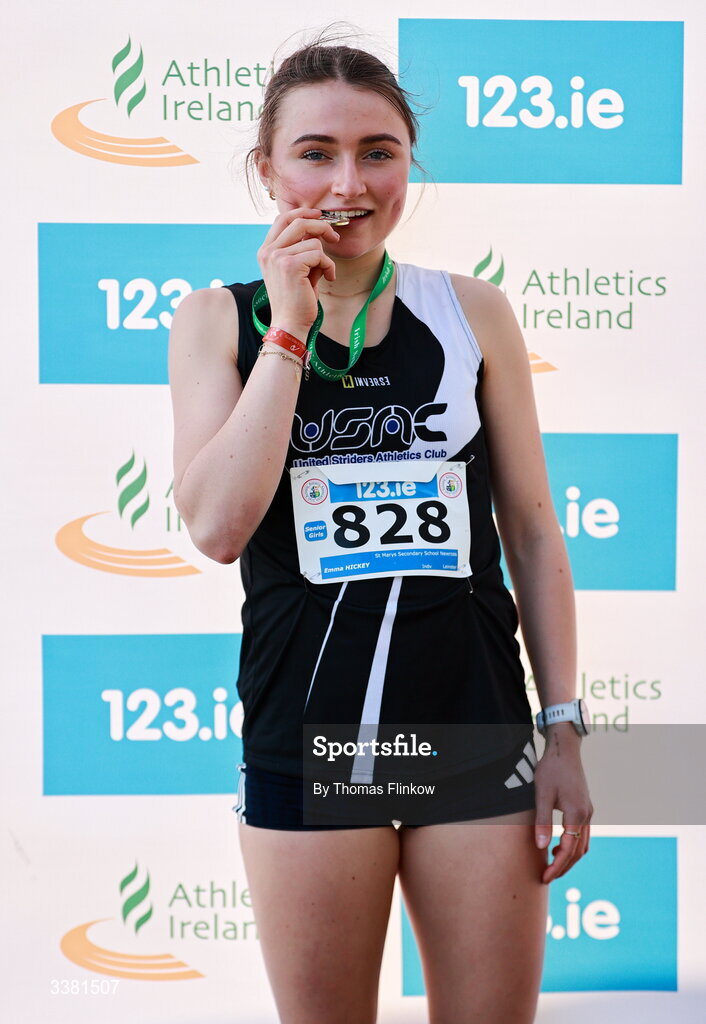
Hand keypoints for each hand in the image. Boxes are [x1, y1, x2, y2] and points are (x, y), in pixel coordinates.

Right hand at [257, 207, 338, 335]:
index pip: (282, 219)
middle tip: (334, 237)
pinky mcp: (291, 265)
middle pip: (298, 221)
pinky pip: (319, 254)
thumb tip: (318, 231)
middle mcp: (268, 251)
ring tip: (325, 273)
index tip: (319, 216)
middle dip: (321, 226)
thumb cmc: (296, 300)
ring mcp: (277, 257)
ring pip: (313, 241)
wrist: (290, 323)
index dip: (303, 213)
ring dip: (325, 258)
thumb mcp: (296, 269)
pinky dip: (329, 266)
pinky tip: (328, 279)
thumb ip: (302, 249)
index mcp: (265, 251)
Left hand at [533, 732, 592, 883]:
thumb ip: (542, 821)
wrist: (564, 749)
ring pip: (583, 844)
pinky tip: (559, 846)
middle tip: (547, 877)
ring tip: (552, 865)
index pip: (569, 850)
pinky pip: (583, 834)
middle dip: (564, 867)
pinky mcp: (585, 807)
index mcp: (577, 813)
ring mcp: (588, 811)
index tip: (545, 877)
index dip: (557, 866)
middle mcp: (587, 815)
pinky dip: (573, 845)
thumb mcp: (541, 794)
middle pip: (579, 851)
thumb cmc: (551, 769)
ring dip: (570, 858)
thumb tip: (542, 847)